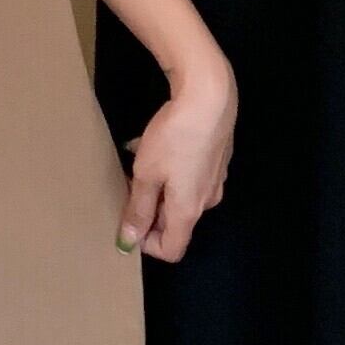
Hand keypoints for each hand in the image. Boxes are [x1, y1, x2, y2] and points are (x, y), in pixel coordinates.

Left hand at [119, 56, 235, 263]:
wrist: (210, 95)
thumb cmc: (175, 136)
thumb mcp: (146, 174)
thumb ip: (138, 209)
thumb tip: (129, 241)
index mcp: (189, 210)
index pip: (172, 250)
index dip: (147, 244)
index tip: (128, 221)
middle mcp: (207, 200)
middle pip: (174, 221)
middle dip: (148, 209)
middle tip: (127, 185)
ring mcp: (215, 178)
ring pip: (180, 195)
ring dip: (157, 185)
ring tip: (137, 160)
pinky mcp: (216, 158)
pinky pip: (189, 175)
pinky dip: (170, 168)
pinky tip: (156, 144)